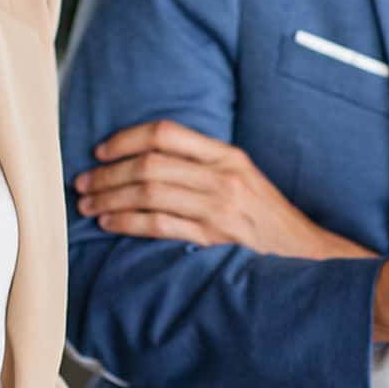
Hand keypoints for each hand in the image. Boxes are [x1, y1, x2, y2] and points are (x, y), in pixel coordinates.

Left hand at [74, 120, 373, 259]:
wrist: (306, 254)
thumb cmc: (268, 218)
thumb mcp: (244, 178)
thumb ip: (205, 165)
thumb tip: (150, 159)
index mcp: (228, 156)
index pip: (168, 133)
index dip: (127, 139)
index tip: (101, 151)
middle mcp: (223, 177)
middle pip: (150, 163)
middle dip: (108, 173)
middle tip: (82, 183)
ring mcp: (219, 208)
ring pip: (149, 192)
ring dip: (110, 198)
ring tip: (87, 205)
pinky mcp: (214, 238)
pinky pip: (158, 225)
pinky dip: (127, 222)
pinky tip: (109, 223)